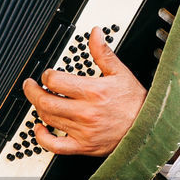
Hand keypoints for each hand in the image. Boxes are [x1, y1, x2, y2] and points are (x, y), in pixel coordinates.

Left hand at [22, 27, 147, 156]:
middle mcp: (85, 112)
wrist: (148, 128)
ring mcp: (83, 130)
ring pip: (49, 119)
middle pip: (46, 101)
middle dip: (33, 91)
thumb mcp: (120, 72)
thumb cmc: (135, 103)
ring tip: (38, 100)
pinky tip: (40, 128)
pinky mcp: (83, 146)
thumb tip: (95, 34)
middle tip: (30, 85)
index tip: (47, 75)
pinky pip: (55, 145)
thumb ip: (103, 53)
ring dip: (38, 108)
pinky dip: (42, 137)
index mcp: (93, 91)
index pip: (55, 81)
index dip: (47, 75)